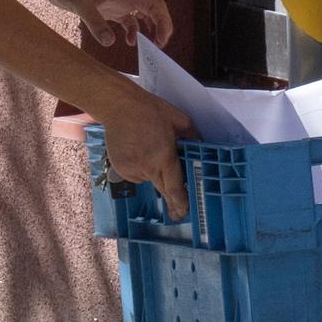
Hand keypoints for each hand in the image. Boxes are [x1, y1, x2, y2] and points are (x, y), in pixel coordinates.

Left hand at [63, 0, 175, 51]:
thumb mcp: (80, 4)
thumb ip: (95, 23)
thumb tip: (110, 42)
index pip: (154, 5)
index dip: (163, 21)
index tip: (162, 39)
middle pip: (153, 10)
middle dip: (160, 27)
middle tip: (159, 46)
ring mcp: (116, 2)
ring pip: (142, 16)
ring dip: (149, 30)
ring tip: (150, 46)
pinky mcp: (107, 9)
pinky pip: (127, 21)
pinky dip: (131, 31)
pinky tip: (127, 41)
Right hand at [98, 90, 187, 219]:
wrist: (119, 106)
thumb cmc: (151, 110)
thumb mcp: (180, 120)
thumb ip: (192, 137)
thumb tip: (201, 148)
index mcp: (164, 156)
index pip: (174, 186)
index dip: (181, 201)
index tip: (185, 213)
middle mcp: (147, 166)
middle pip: (162, 189)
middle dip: (171, 202)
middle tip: (177, 215)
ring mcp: (131, 168)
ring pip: (148, 179)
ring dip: (153, 173)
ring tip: (149, 152)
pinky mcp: (120, 167)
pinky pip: (135, 174)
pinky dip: (139, 168)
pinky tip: (137, 152)